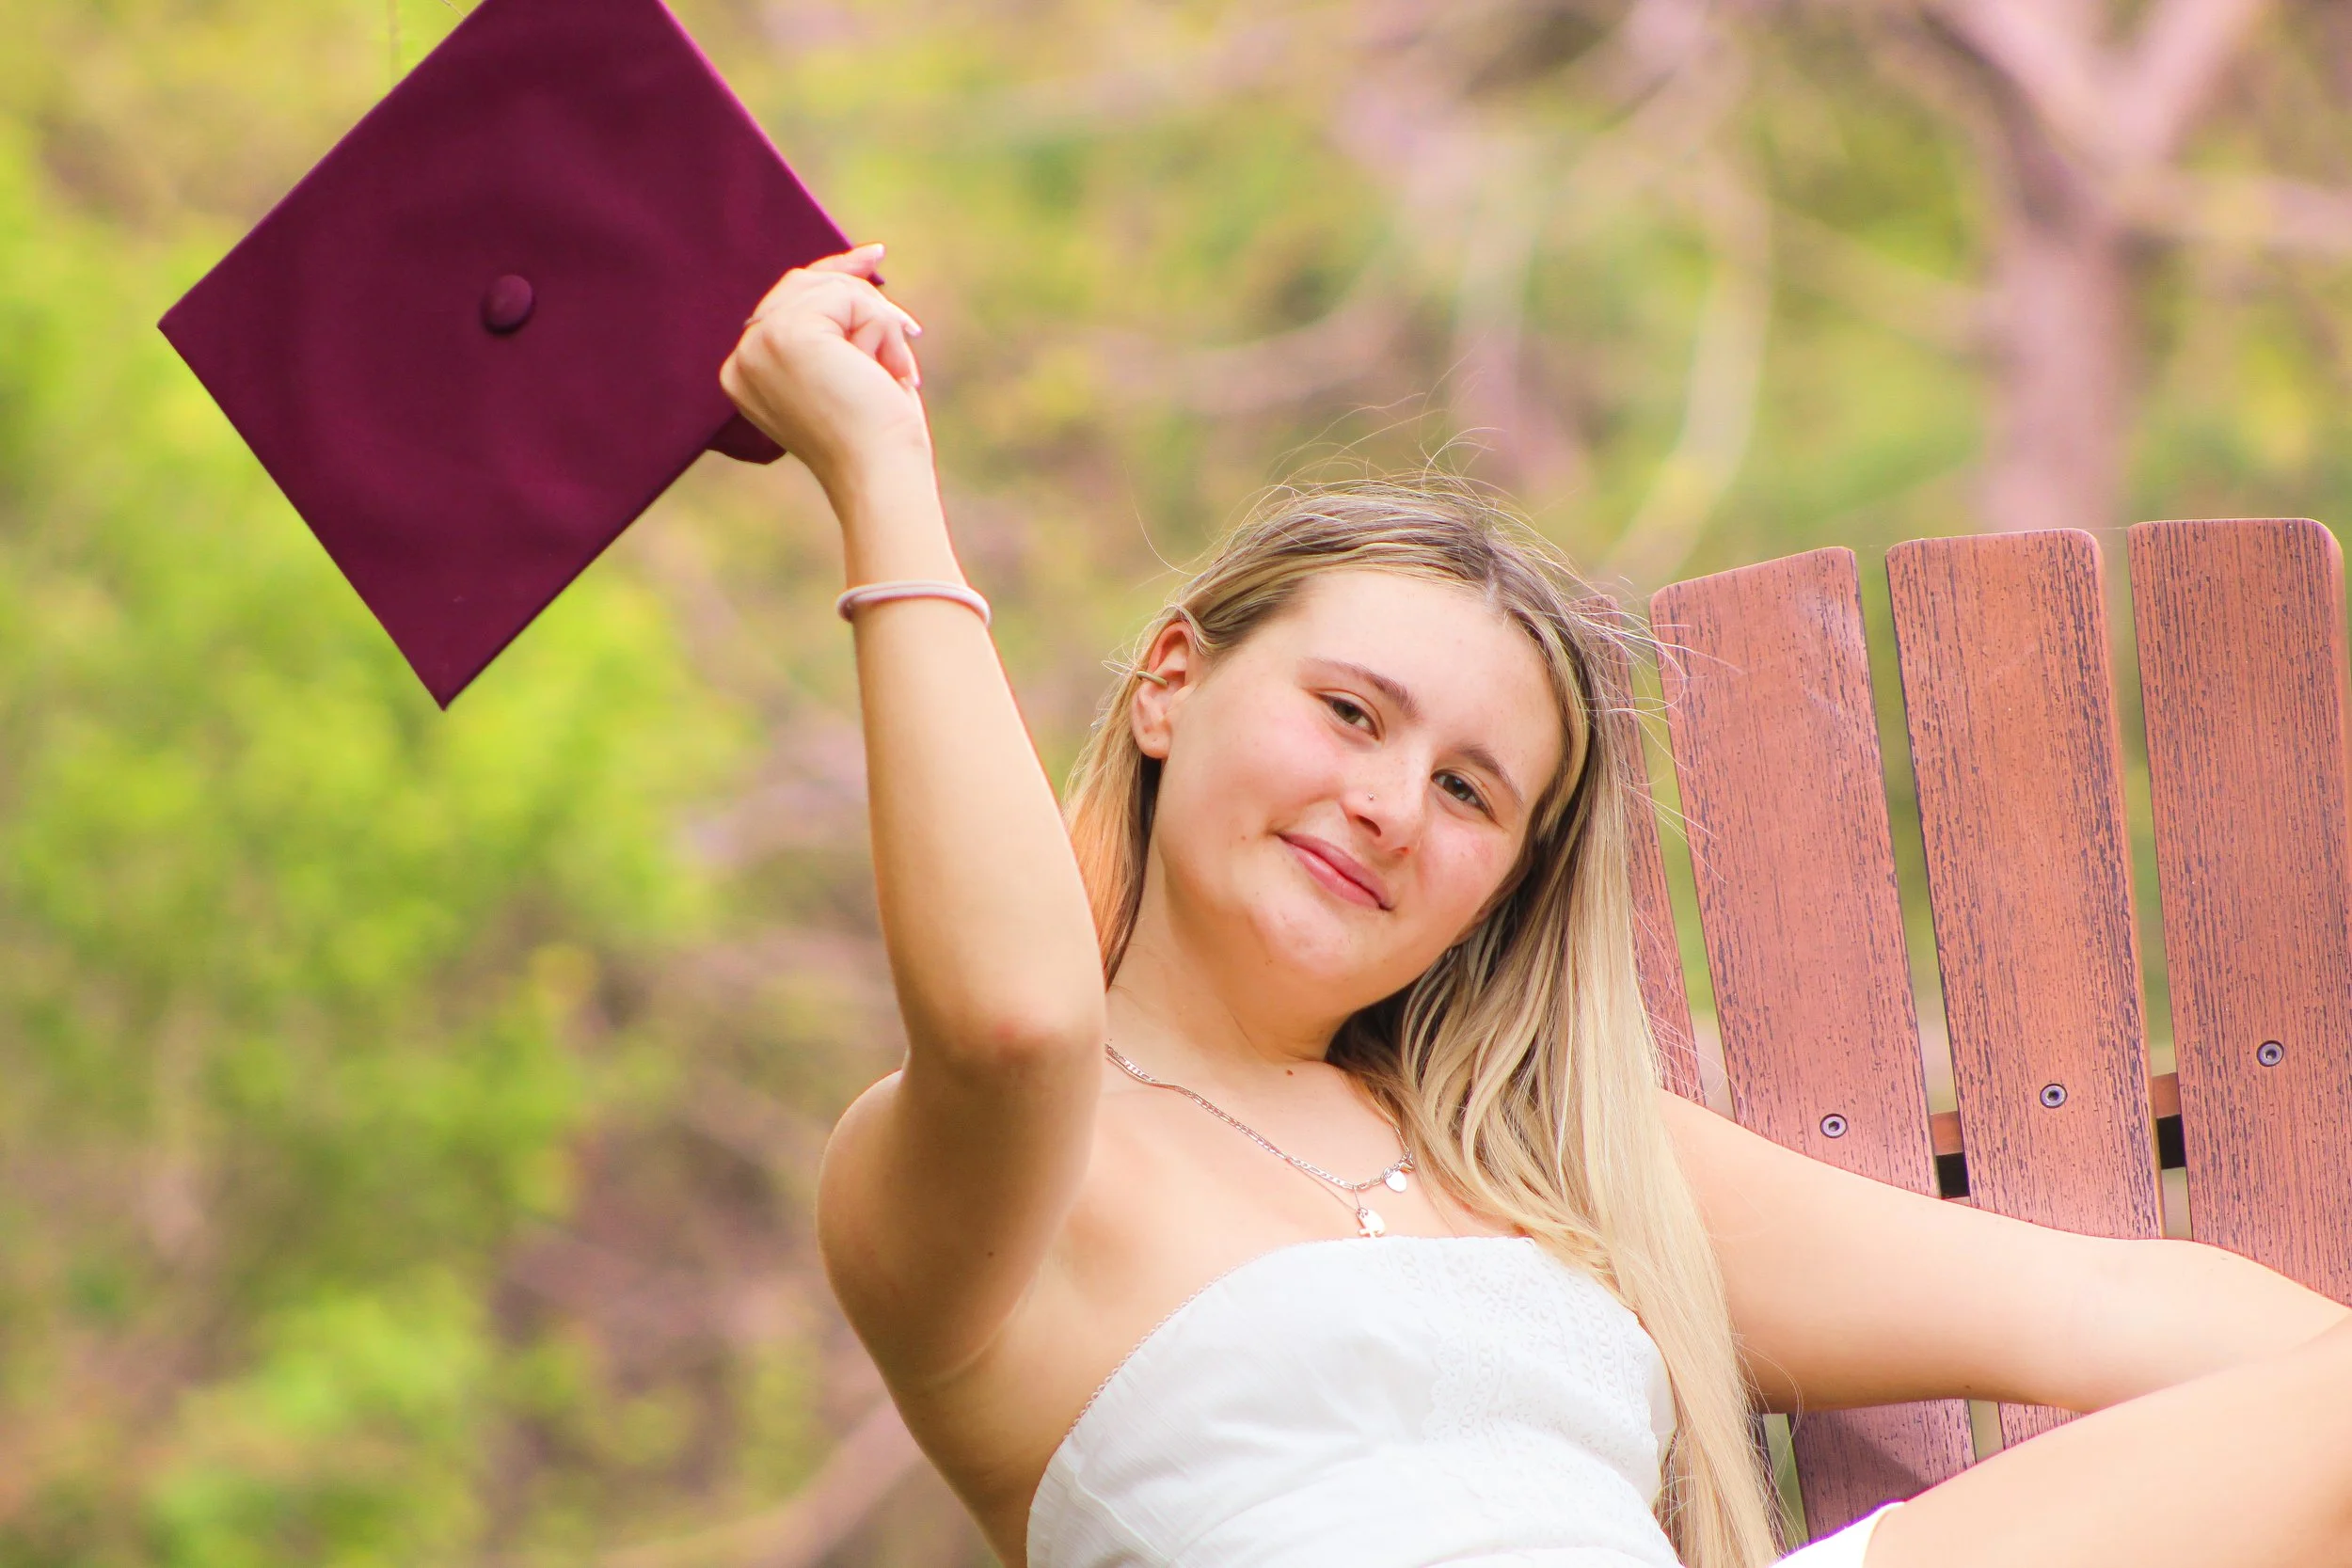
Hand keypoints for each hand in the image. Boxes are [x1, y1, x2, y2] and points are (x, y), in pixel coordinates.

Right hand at [721, 243, 928, 500]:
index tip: (875, 256)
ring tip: (891, 374)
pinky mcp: (785, 333)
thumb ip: (839, 324)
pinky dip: (880, 329)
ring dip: (878, 326)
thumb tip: (865, 258)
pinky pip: (845, 296)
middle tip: (910, 331)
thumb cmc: (877, 436)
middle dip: (865, 304)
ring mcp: (757, 344)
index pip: (786, 301)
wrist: (879, 472)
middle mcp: (741, 358)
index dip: (834, 277)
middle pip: (805, 285)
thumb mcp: (852, 369)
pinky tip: (884, 371)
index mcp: (746, 372)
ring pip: (830, 288)